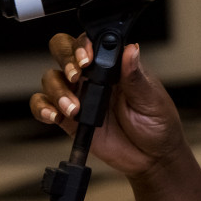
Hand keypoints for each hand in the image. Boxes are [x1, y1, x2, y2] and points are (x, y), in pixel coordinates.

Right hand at [30, 33, 186, 177]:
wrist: (151, 157)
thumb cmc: (157, 123)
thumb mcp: (151, 99)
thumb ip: (136, 76)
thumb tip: (131, 49)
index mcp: (115, 66)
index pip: (92, 43)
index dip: (84, 44)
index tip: (87, 58)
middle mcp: (94, 76)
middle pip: (64, 52)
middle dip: (65, 59)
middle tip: (77, 76)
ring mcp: (79, 96)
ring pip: (51, 78)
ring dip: (57, 90)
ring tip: (73, 108)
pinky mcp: (68, 119)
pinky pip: (44, 106)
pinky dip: (42, 108)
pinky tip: (54, 115)